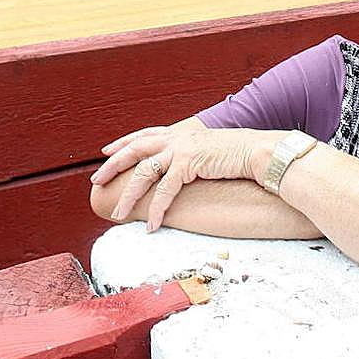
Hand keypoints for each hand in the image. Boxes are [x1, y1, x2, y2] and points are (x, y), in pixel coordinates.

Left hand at [91, 126, 277, 231]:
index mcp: (183, 134)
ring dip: (129, 195)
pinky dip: (157, 209)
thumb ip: (196, 157)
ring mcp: (183, 148)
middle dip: (113, 164)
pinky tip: (152, 225)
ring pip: (144, 171)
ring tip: (119, 214)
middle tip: (97, 180)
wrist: (261, 152)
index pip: (145, 134)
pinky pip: (165, 189)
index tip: (107, 151)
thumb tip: (188, 172)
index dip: (124, 142)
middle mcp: (179, 137)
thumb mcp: (212, 152)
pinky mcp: (190, 162)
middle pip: (135, 148)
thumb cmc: (242, 156)